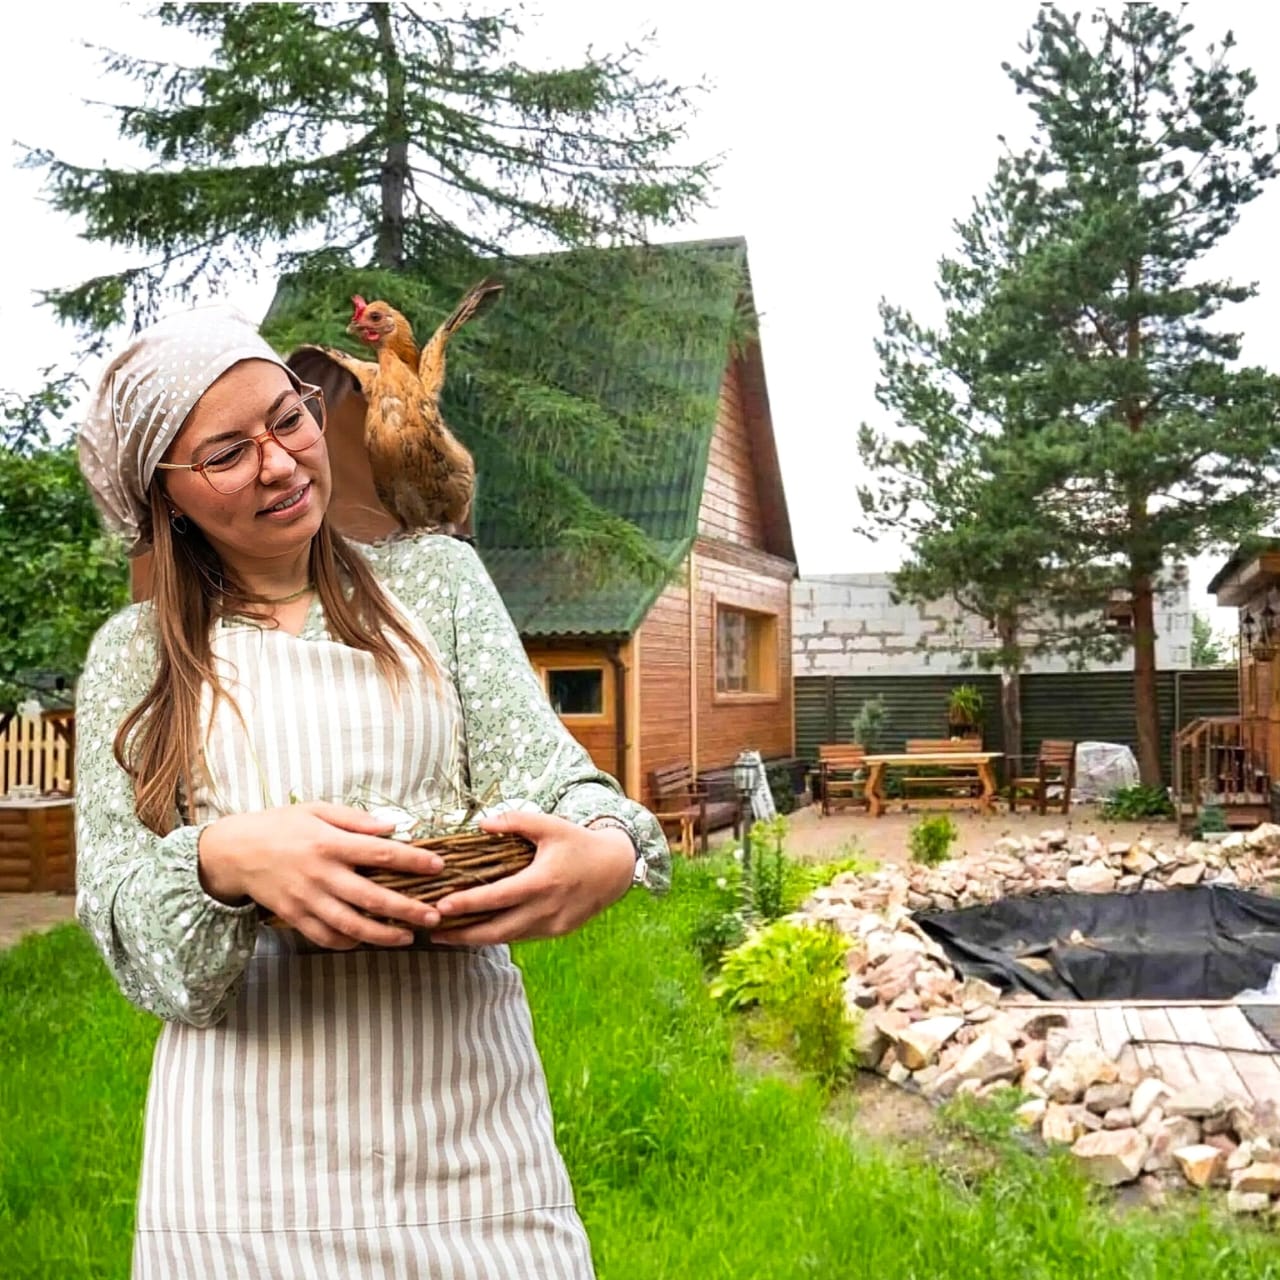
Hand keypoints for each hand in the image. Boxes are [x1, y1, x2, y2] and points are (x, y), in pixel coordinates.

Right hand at [197, 800, 446, 949]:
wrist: (234, 851)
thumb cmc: (280, 825)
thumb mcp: (317, 810)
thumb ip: (355, 819)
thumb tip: (392, 827)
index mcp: (331, 843)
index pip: (382, 853)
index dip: (413, 861)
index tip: (438, 866)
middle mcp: (322, 874)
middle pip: (373, 897)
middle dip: (407, 909)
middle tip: (434, 916)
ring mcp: (307, 899)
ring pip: (352, 925)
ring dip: (383, 935)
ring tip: (408, 937)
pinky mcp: (294, 917)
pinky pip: (326, 937)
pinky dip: (349, 942)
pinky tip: (367, 941)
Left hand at [429, 809, 635, 945]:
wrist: (614, 868)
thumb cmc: (578, 842)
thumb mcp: (549, 825)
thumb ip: (515, 821)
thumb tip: (481, 825)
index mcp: (541, 882)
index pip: (496, 898)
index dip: (466, 904)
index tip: (440, 907)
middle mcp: (546, 909)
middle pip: (496, 930)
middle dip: (462, 934)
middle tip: (432, 932)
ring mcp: (552, 925)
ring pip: (508, 938)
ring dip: (477, 938)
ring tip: (447, 935)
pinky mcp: (557, 931)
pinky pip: (522, 935)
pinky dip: (499, 934)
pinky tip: (479, 931)